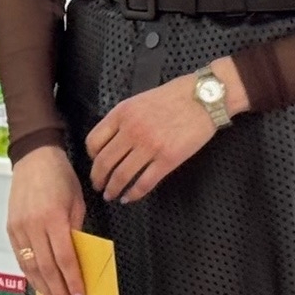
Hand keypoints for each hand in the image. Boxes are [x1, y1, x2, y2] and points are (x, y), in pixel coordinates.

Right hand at [7, 148, 87, 294]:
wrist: (34, 157)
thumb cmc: (61, 177)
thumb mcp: (77, 203)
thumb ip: (76, 232)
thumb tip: (77, 261)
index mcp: (54, 218)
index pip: (65, 259)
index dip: (73, 283)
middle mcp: (33, 226)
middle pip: (47, 269)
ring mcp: (19, 228)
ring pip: (31, 268)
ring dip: (45, 291)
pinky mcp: (10, 229)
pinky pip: (21, 259)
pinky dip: (31, 276)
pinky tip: (41, 287)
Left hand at [85, 62, 242, 204]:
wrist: (203, 98)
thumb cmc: (174, 96)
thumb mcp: (139, 101)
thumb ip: (123, 119)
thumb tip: (111, 141)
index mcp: (122, 114)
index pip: (94, 141)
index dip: (91, 157)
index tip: (95, 163)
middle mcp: (131, 131)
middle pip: (104, 162)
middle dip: (98, 179)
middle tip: (98, 186)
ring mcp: (149, 146)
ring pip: (121, 176)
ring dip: (113, 189)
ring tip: (111, 195)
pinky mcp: (167, 160)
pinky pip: (144, 183)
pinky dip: (134, 194)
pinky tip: (130, 198)